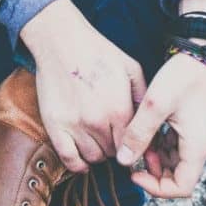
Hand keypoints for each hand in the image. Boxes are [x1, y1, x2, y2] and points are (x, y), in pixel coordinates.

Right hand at [20, 0, 145, 172]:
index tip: (130, 139)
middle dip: (116, 146)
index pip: (133, 142)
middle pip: (115, 152)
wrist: (61, 41)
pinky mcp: (55, 126)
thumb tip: (150, 122)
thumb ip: (142, 98)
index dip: (133, 142)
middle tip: (112, 135)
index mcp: (120, 109)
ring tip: (97, 140)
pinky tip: (82, 159)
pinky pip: (68, 159)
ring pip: (94, 157)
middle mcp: (99, 122)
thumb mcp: (131, 69)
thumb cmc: (97, 52)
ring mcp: (75, 125)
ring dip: (98, 152)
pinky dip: (77, 164)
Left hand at [116, 0, 205, 197]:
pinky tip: (142, 131)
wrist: (201, 52)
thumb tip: (123, 161)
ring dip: (153, 158)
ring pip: (173, 162)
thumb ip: (139, 134)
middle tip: (131, 156)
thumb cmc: (183, 77)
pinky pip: (172, 146)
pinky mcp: (189, 127)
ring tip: (134, 141)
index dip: (156, 187)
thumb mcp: (155, 106)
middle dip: (152, 173)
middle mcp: (199, 146)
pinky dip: (156, 145)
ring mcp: (195, 137)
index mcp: (197, 147)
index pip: (181, 188)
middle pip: (177, 177)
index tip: (134, 172)